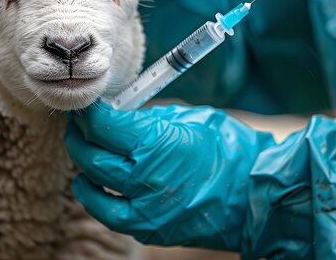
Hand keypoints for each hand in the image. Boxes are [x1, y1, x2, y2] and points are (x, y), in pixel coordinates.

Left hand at [65, 102, 275, 249]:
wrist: (256, 194)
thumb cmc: (228, 148)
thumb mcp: (188, 119)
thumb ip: (148, 120)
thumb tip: (118, 116)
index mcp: (156, 144)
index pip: (101, 125)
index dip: (87, 112)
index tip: (85, 104)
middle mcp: (145, 179)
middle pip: (90, 156)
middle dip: (78, 135)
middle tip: (79, 122)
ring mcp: (146, 209)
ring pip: (92, 188)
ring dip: (82, 166)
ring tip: (83, 150)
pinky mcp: (149, 230)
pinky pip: (109, 215)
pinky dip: (95, 197)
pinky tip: (93, 184)